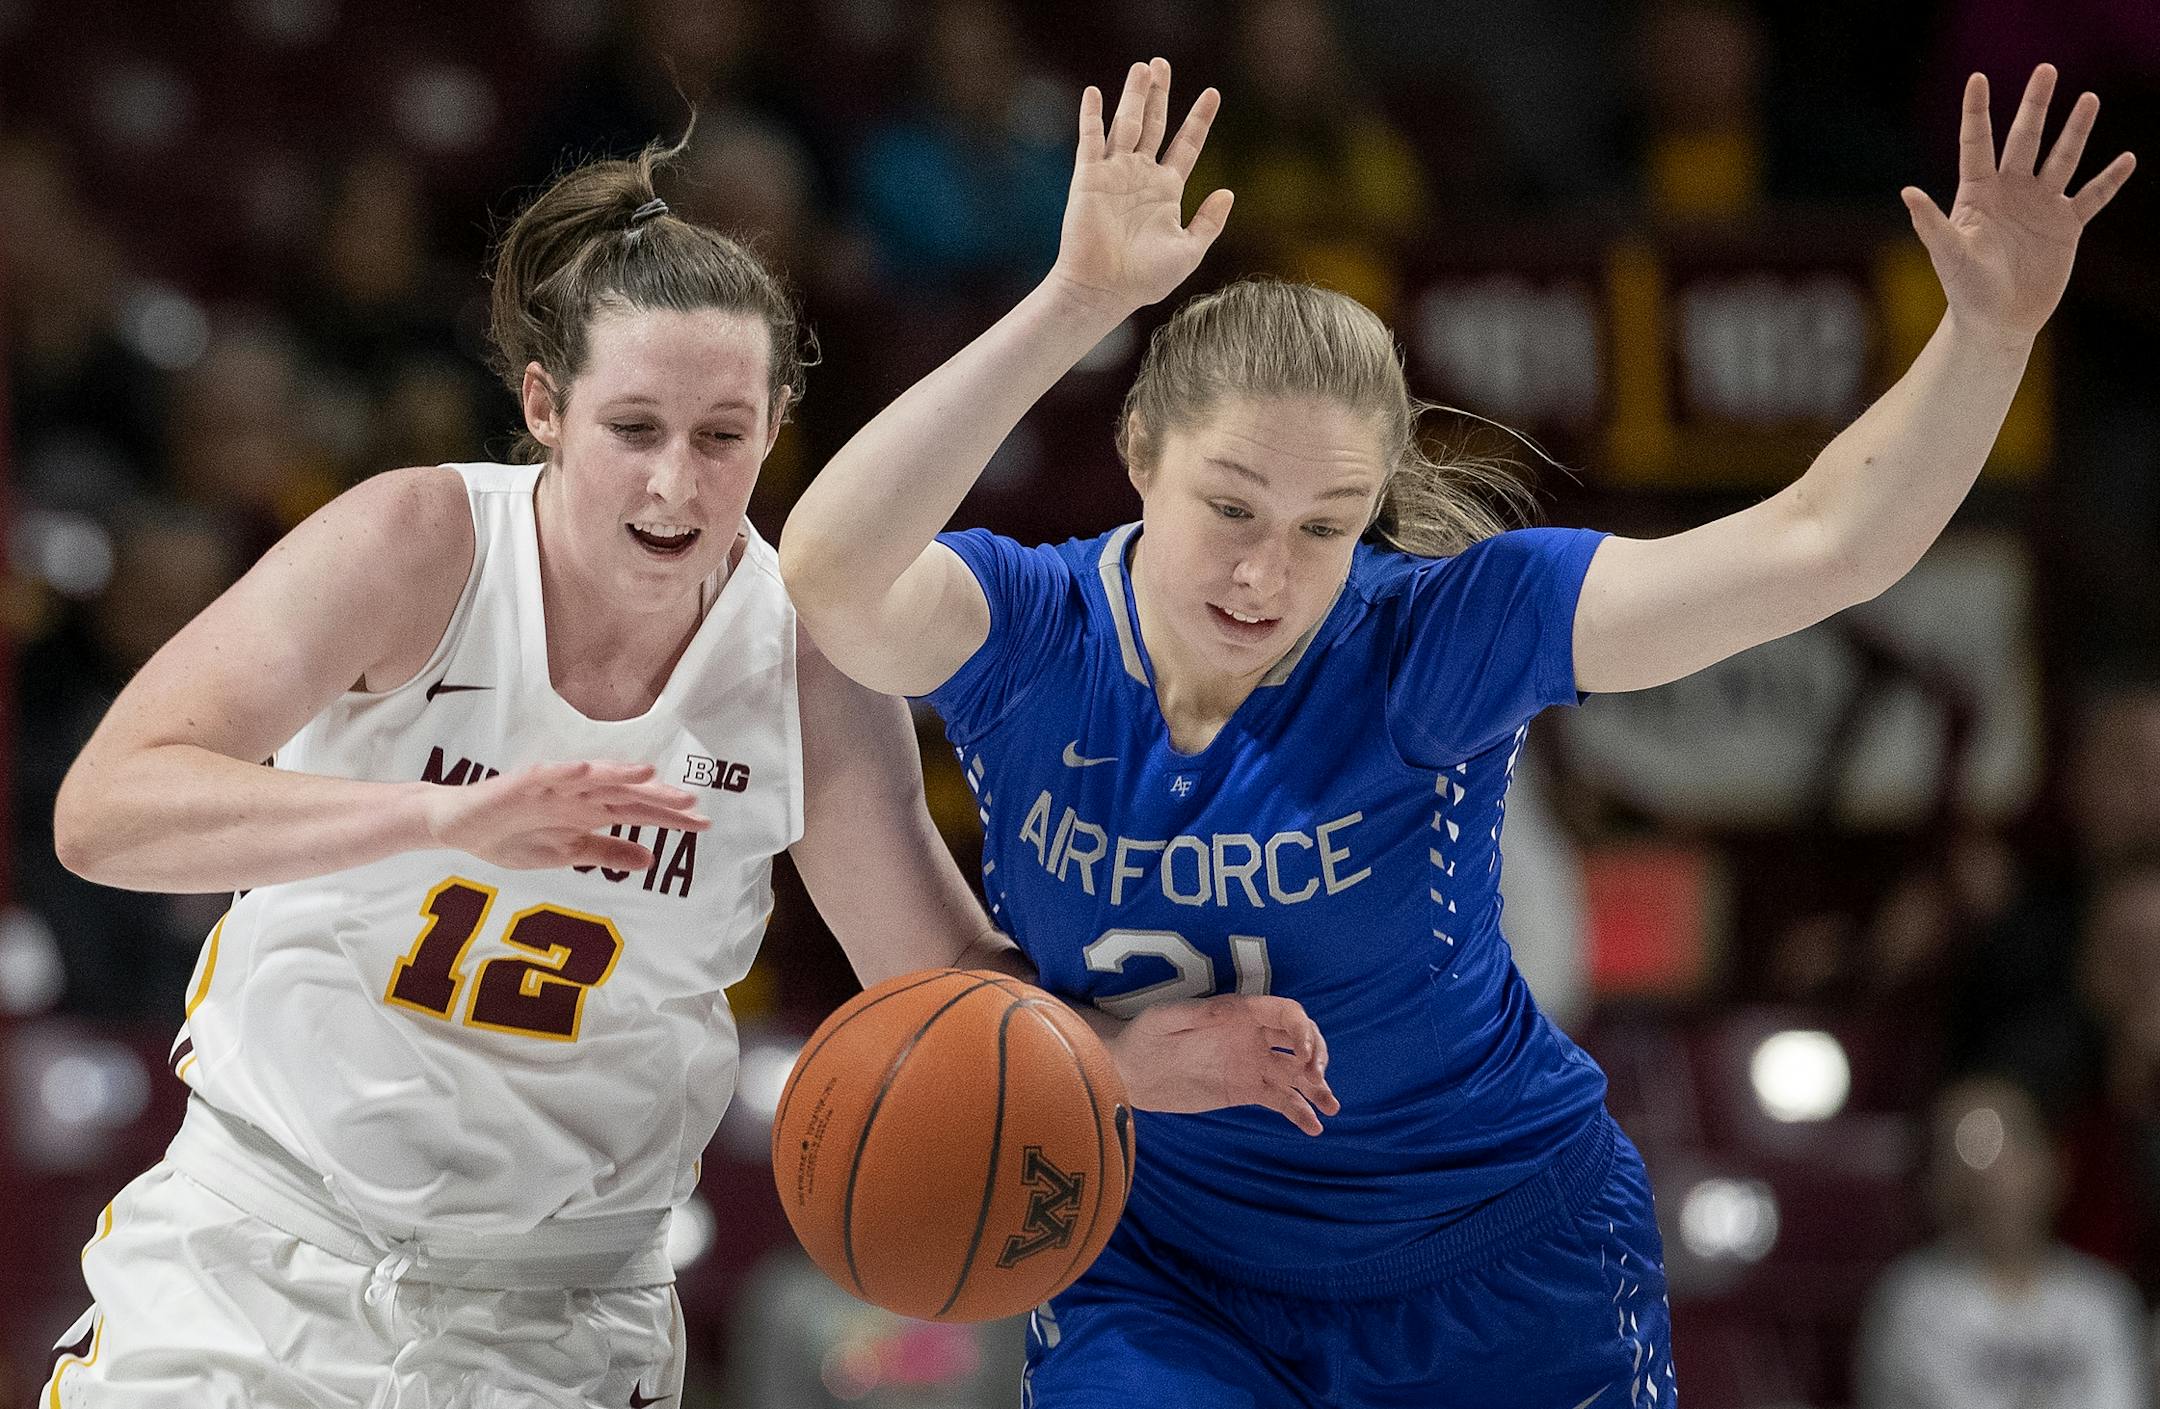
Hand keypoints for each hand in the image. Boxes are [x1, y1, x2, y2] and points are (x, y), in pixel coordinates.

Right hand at [424, 760, 709, 870]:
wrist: (459, 827)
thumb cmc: (514, 836)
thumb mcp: (566, 854)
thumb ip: (606, 852)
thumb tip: (650, 859)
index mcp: (590, 812)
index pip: (638, 813)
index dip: (670, 819)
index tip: (704, 825)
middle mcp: (579, 794)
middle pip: (625, 793)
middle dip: (656, 797)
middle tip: (693, 801)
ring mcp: (551, 785)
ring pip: (592, 777)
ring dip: (619, 774)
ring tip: (648, 773)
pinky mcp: (521, 782)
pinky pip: (545, 774)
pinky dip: (564, 771)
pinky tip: (584, 768)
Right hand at [1048, 57, 1233, 318]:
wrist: (1103, 290)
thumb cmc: (1145, 279)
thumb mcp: (1189, 251)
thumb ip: (1209, 222)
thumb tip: (1229, 191)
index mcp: (1166, 190)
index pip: (1186, 144)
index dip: (1199, 119)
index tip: (1213, 93)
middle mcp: (1140, 176)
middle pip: (1153, 124)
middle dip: (1159, 93)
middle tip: (1162, 62)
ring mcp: (1114, 174)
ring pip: (1126, 124)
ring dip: (1134, 95)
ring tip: (1143, 66)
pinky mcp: (1089, 178)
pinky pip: (1090, 141)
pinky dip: (1091, 116)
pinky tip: (1094, 93)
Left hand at [1105, 994, 1339, 1135]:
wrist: (1131, 1070)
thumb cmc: (1144, 1035)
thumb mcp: (1165, 1019)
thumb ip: (1196, 1015)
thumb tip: (1229, 1010)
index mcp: (1238, 1013)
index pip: (1285, 1014)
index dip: (1301, 1030)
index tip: (1304, 1053)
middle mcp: (1252, 1036)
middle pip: (1299, 1040)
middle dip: (1316, 1056)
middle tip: (1316, 1078)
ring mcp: (1251, 1064)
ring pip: (1294, 1074)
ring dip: (1316, 1087)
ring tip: (1331, 1107)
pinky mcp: (1245, 1090)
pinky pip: (1279, 1099)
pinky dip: (1298, 1111)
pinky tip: (1313, 1126)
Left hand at [1904, 64, 2134, 344]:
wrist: (1996, 322)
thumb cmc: (1965, 289)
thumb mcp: (1948, 254)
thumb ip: (1930, 223)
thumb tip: (1906, 191)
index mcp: (1978, 194)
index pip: (1976, 144)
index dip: (1977, 112)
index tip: (1978, 78)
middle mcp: (2011, 192)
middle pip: (2025, 139)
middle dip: (2036, 106)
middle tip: (2046, 69)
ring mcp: (2041, 206)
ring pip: (2062, 158)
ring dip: (2076, 130)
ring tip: (2088, 98)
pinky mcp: (2066, 226)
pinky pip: (2092, 196)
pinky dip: (2110, 180)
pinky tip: (2126, 159)